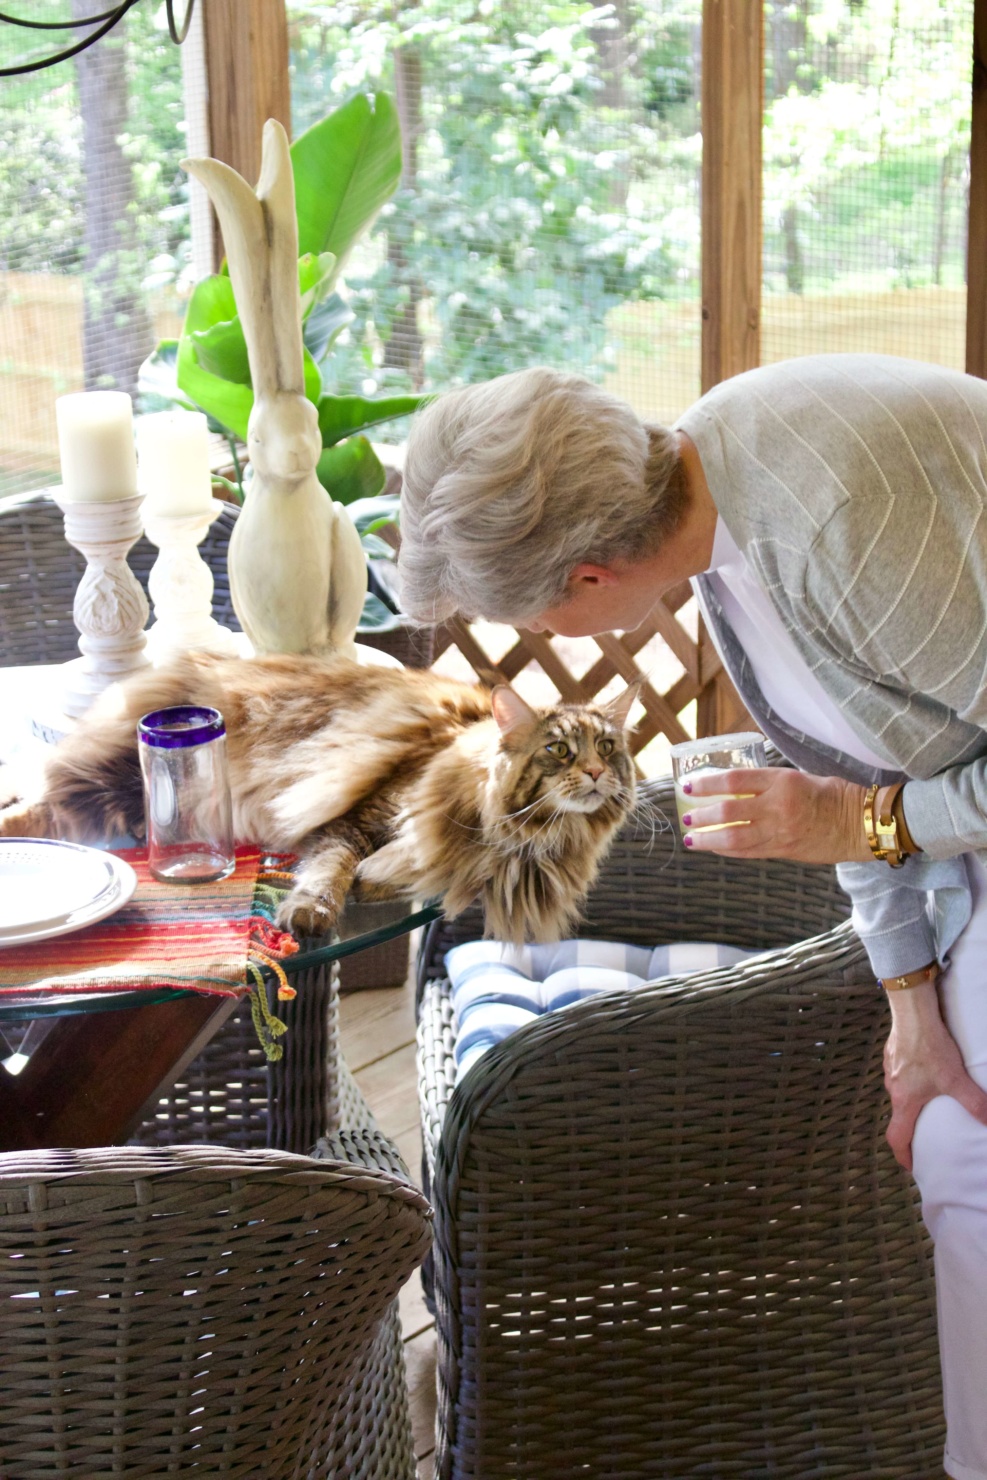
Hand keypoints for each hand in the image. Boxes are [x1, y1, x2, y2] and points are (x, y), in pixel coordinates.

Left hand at [680, 767, 871, 864]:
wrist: (859, 823)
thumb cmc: (831, 794)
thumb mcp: (797, 778)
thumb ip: (767, 784)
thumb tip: (733, 789)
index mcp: (782, 781)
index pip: (735, 781)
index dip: (707, 784)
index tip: (689, 787)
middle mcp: (779, 806)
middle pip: (729, 812)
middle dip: (702, 816)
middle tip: (686, 817)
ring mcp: (781, 831)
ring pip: (734, 838)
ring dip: (708, 840)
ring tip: (691, 838)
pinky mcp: (784, 851)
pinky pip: (749, 852)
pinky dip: (728, 851)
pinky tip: (714, 849)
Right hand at [883, 979, 986, 1171]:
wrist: (912, 1014)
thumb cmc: (929, 1048)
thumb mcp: (956, 1079)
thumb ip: (974, 1102)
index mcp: (905, 1101)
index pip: (897, 1137)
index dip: (903, 1155)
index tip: (911, 1165)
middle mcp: (893, 1088)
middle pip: (898, 1114)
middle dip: (911, 1125)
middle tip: (925, 1131)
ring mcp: (890, 1069)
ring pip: (899, 1092)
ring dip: (911, 1099)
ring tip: (929, 1096)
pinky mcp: (892, 1053)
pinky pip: (900, 1073)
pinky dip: (911, 1078)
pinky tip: (925, 1068)